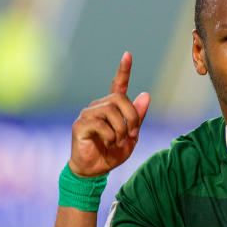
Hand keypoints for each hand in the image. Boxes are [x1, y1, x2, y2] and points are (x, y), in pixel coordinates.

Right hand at [69, 51, 150, 176]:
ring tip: (118, 141)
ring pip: (111, 111)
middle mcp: (98, 107)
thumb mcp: (131, 136)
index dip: (123, 71)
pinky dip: (110, 136)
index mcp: (111, 108)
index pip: (117, 85)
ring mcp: (87, 115)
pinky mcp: (80, 125)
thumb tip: (146, 94)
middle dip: (132, 116)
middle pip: (120, 99)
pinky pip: (100, 124)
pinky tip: (108, 143)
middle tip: (132, 133)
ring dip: (121, 129)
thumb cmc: (111, 153)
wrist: (95, 171)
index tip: (128, 55)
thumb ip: (138, 117)